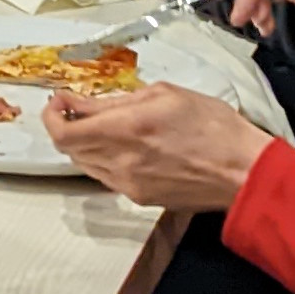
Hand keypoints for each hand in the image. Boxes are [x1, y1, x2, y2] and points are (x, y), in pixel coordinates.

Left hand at [39, 83, 275, 212]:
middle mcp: (120, 161)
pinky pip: (106, 177)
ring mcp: (128, 184)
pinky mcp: (139, 198)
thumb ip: (119, 101)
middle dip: (65, 126)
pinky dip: (102, 159)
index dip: (52, 116)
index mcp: (126, 129)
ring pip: (85, 164)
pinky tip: (120, 145)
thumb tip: (85, 104)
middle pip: (69, 149)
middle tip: (74, 108)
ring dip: (83, 143)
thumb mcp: (165, 95)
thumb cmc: (214, 128)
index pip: (64, 131)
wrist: (242, 171)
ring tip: (98, 125)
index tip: (58, 101)